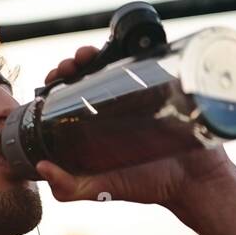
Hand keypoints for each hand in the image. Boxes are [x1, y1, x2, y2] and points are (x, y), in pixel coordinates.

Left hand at [36, 45, 233, 209]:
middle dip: (72, 63)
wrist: (194, 181)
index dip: (56, 81)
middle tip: (70, 65)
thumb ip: (69, 188)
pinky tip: (118, 48)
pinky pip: (146, 57)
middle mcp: (115, 105)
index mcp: (95, 124)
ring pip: (111, 62)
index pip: (68, 94)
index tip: (53, 78)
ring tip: (87, 56)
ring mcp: (140, 92)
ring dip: (94, 52)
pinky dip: (130, 46)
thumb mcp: (101, 189)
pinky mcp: (165, 83)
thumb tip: (41, 167)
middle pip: (86, 74)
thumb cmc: (147, 186)